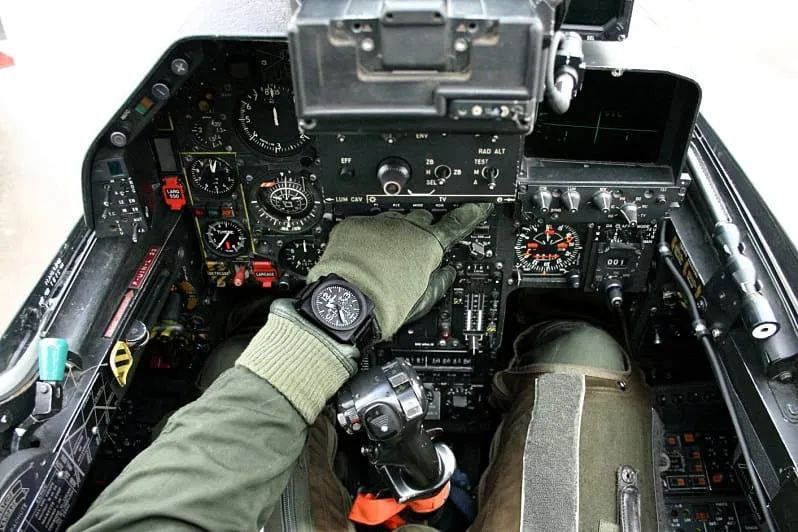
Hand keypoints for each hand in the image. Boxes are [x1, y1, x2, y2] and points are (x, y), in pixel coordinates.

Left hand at [307, 203, 493, 338]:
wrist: (344, 302)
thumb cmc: (383, 306)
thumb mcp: (421, 301)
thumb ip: (438, 282)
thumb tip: (445, 273)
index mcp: (427, 245)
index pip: (455, 225)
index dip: (468, 215)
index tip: (476, 207)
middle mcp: (405, 228)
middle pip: (422, 219)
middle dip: (422, 231)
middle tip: (413, 251)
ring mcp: (378, 223)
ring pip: (392, 220)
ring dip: (393, 233)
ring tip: (382, 258)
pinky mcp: (354, 224)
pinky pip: (366, 224)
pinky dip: (368, 236)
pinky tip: (363, 254)